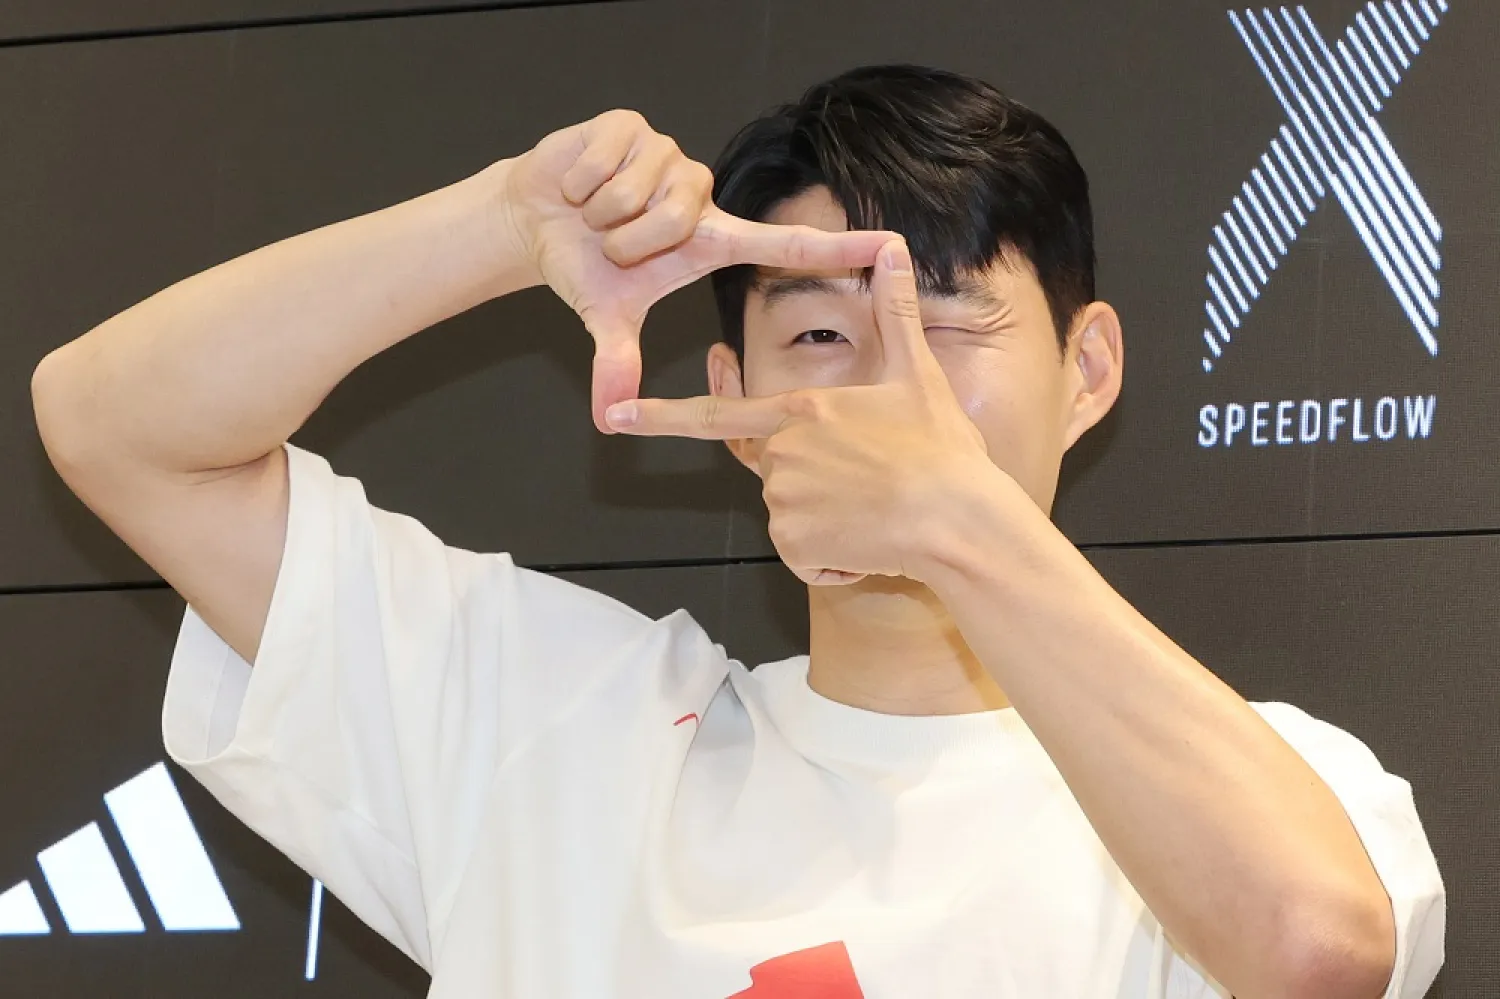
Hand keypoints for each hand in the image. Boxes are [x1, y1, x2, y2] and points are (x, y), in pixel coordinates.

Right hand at [494, 108, 897, 432]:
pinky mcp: (632, 125)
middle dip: (626, 241)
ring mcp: (670, 155)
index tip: (890, 244)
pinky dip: (581, 182)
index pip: (786, 245)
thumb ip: (616, 363)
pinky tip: (580, 185)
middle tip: (610, 243)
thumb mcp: (606, 315)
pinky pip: (607, 161)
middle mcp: (701, 193)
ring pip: (638, 192)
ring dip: (601, 213)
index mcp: (712, 239)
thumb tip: (605, 421)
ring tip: (595, 213)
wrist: (534, 218)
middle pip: (674, 220)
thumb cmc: (586, 265)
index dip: (837, 247)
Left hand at [603, 238, 995, 586]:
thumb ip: (895, 313)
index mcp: (800, 412)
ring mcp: (785, 502)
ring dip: (827, 522)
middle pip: (775, 471)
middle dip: (814, 483)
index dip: (660, 415)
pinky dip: (832, 558)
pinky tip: (871, 544)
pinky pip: (804, 556)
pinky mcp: (797, 546)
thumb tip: (895, 249)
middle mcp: (782, 455)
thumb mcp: (918, 374)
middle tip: (869, 484)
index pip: (715, 416)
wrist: (959, 521)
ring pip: (792, 516)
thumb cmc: (941, 450)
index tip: (617, 414)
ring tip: (878, 511)